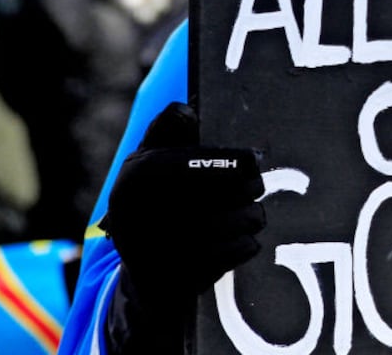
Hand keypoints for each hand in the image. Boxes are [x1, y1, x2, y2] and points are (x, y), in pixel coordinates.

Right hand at [103, 102, 264, 305]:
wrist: (146, 272)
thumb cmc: (154, 202)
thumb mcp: (148, 163)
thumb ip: (166, 132)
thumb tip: (186, 111)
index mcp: (132, 180)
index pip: (185, 165)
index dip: (226, 162)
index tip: (251, 162)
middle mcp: (138, 216)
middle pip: (212, 195)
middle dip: (247, 188)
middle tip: (258, 187)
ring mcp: (158, 253)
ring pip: (227, 226)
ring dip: (251, 217)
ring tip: (253, 214)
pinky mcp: (180, 280)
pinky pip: (230, 255)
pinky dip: (246, 244)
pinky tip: (245, 238)